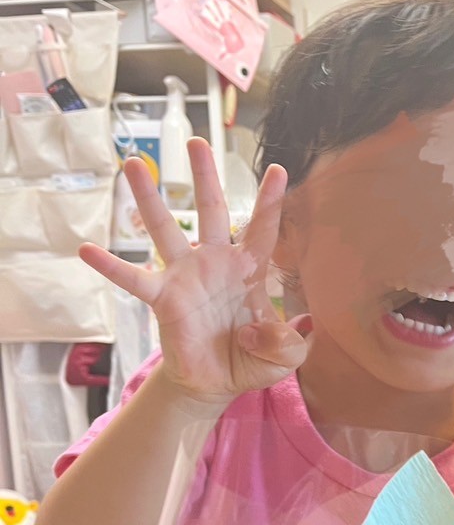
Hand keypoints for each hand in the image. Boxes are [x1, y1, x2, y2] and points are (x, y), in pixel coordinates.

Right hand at [80, 140, 306, 408]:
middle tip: (196, 141)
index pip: (262, 229)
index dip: (270, 202)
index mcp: (249, 269)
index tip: (278, 169)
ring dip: (150, 198)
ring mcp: (185, 275)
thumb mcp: (285, 357)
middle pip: (211, 210)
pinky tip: (87, 250)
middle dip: (205, 176)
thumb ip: (294, 343)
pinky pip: (132, 279)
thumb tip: (292, 326)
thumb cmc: (251, 359)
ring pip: (166, 229)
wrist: (215, 382)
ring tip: (134, 165)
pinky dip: (111, 266)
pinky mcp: (162, 297)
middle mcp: (215, 262)